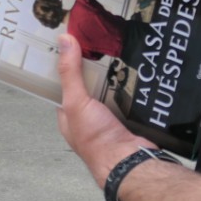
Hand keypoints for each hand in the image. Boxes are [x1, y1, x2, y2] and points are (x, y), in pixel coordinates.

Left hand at [56, 34, 150, 186]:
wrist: (129, 161)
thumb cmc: (96, 137)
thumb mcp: (76, 101)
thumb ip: (70, 72)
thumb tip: (64, 40)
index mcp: (68, 115)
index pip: (63, 85)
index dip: (66, 64)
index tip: (73, 42)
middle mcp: (86, 117)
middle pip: (89, 85)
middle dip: (95, 68)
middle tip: (101, 42)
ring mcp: (108, 119)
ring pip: (110, 90)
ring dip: (116, 75)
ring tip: (120, 49)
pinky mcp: (127, 119)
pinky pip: (128, 97)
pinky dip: (132, 86)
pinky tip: (137, 70)